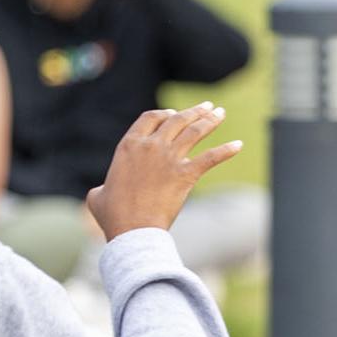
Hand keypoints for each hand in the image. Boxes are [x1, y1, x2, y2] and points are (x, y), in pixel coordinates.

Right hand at [90, 103, 241, 238]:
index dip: (164, 114)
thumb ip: (102, 186)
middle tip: (207, 107)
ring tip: (221, 113)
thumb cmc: (113, 215)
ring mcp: (169, 158)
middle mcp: (150, 146)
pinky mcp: (186, 174)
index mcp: (129, 145)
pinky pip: (211, 157)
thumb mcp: (97, 195)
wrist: (132, 228)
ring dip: (210, 120)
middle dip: (194, 111)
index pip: (150, 117)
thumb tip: (102, 191)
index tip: (175, 114)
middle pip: (177, 120)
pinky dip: (227, 150)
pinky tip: (239, 145)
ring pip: (194, 131)